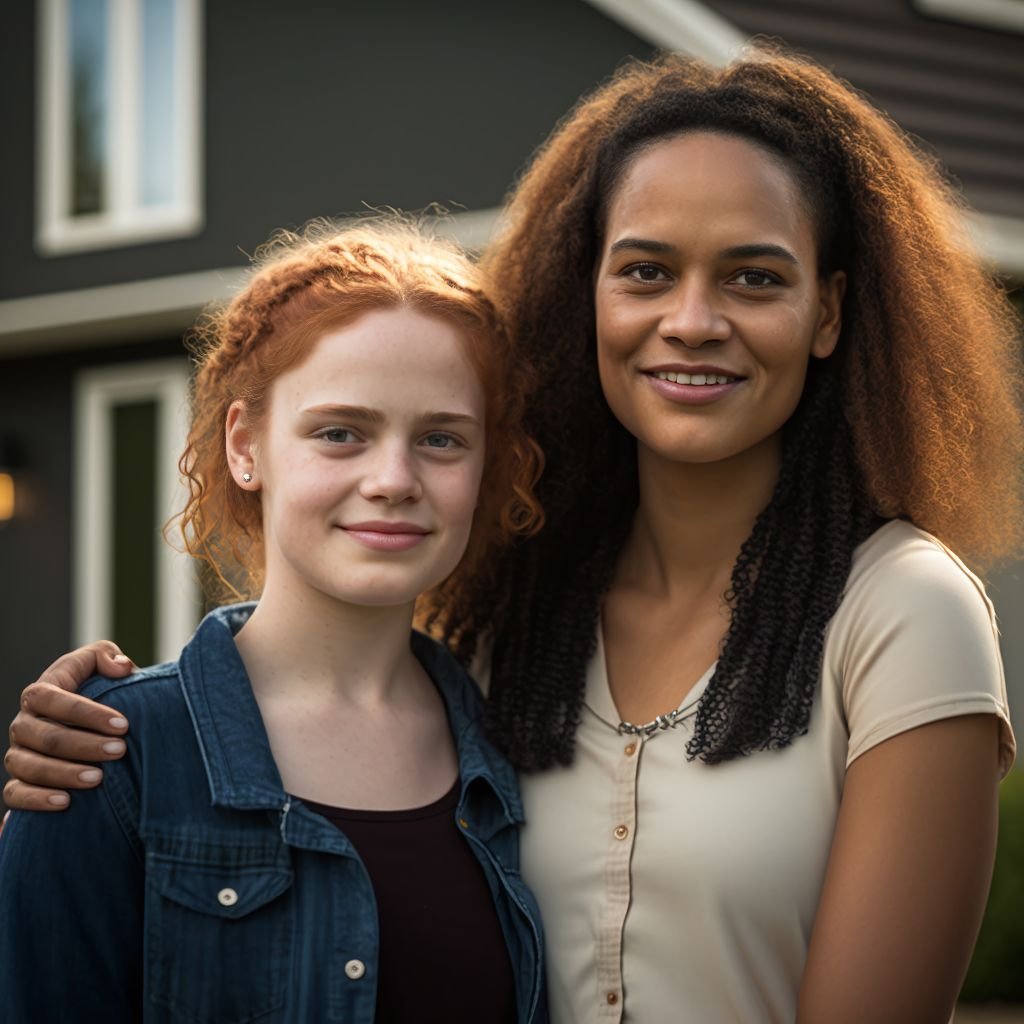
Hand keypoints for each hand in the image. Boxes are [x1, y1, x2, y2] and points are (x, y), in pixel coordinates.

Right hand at [4, 642, 135, 810]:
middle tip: (120, 750)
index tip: (123, 724)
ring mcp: (17, 754)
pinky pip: (15, 794)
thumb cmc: (98, 688)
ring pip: (30, 766)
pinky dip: (36, 800)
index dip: (86, 713)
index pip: (52, 699)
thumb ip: (107, 655)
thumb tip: (119, 667)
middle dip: (84, 745)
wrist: (92, 724)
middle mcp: (23, 724)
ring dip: (64, 773)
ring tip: (98, 778)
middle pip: (45, 736)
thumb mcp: (102, 663)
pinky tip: (65, 802)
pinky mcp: (17, 781)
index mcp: (39, 693)